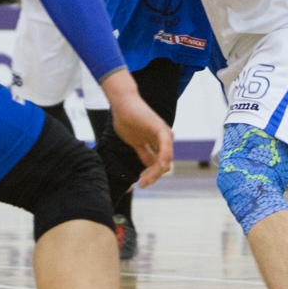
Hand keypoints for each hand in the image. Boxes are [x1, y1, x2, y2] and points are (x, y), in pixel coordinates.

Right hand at [102, 72, 173, 188]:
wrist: (122, 104)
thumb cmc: (126, 120)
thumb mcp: (134, 142)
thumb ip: (143, 152)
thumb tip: (149, 166)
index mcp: (157, 143)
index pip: (158, 164)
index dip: (151, 176)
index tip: (140, 184)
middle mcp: (163, 140)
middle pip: (163, 164)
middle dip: (153, 176)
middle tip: (142, 185)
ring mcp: (163, 134)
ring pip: (165, 159)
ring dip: (156, 172)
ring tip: (145, 180)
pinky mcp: (160, 129)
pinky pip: (165, 147)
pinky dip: (164, 157)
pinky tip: (160, 167)